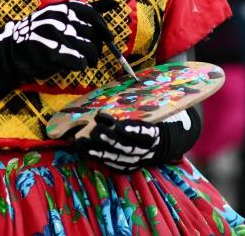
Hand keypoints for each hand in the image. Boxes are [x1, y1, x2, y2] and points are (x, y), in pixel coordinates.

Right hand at [0, 1, 110, 80]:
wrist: (12, 50)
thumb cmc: (42, 33)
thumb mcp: (61, 15)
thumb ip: (87, 10)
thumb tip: (114, 3)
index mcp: (62, 8)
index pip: (90, 13)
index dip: (102, 27)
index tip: (108, 38)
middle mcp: (59, 18)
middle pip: (91, 33)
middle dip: (98, 46)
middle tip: (95, 55)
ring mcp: (55, 35)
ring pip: (88, 48)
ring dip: (93, 58)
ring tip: (90, 62)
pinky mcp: (52, 54)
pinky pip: (79, 61)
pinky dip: (81, 65)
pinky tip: (77, 65)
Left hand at [75, 109, 201, 171]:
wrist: (162, 143)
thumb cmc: (153, 120)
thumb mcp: (155, 110)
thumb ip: (147, 100)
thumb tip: (143, 79)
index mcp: (155, 133)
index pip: (145, 132)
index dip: (134, 130)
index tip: (120, 125)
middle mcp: (146, 149)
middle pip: (127, 146)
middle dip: (111, 139)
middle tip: (96, 130)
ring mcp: (136, 159)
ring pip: (117, 157)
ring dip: (99, 150)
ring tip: (82, 143)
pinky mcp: (127, 165)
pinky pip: (113, 164)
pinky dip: (99, 158)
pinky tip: (85, 151)